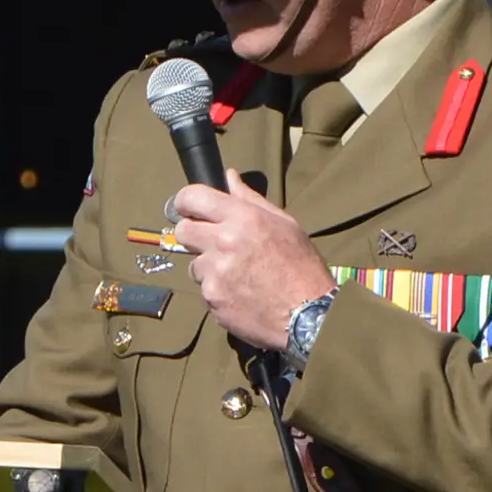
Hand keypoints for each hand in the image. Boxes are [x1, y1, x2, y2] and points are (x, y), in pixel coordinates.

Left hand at [170, 180, 331, 351]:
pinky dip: (218, 292)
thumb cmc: (301, 267)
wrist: (308, 315)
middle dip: (193, 235)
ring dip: (209, 268)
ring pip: (194, 264)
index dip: (185, 202)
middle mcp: (224, 242)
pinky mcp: (212, 299)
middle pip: (182, 231)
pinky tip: (240, 294)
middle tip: (213, 244)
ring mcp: (215, 273)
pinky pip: (204, 290)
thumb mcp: (284, 224)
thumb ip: (251, 200)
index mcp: (242, 218)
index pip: (193, 197)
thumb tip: (229, 177)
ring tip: (238, 276)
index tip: (188, 209)